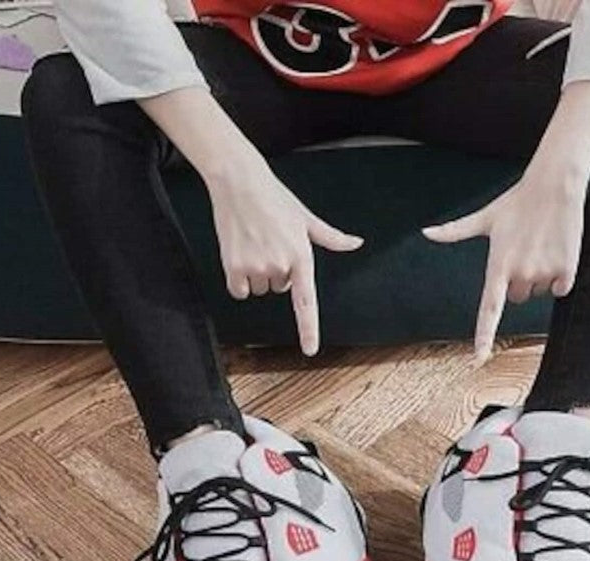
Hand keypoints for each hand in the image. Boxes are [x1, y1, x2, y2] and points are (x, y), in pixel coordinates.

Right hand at [206, 154, 362, 355]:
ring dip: (257, 273)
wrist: (239, 182)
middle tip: (271, 243)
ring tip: (255, 244)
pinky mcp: (233, 266)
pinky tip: (240, 254)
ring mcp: (256, 266)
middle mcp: (280, 265)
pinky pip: (239, 290)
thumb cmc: (275, 199)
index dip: (308, 329)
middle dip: (277, 272)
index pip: (306, 302)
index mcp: (302, 256)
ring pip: (259, 289)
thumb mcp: (307, 218)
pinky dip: (238, 279)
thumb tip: (356, 243)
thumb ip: (332, 237)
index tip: (309, 350)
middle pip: (280, 289)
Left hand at [423, 171, 585, 359]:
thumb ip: (454, 231)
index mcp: (497, 266)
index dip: (483, 337)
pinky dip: (561, 275)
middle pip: (516, 298)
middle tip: (522, 250)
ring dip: (539, 275)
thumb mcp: (484, 219)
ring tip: (539, 245)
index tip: (478, 360)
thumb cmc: (516, 203)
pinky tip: (557, 250)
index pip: (488, 310)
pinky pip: (560, 288)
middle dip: (518, 280)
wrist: (555, 185)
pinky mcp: (567, 270)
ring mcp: (543, 273)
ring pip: (537, 291)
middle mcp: (519, 274)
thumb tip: (425, 232)